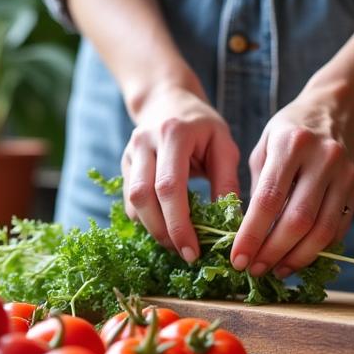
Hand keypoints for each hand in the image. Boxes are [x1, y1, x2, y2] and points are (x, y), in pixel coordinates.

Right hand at [121, 83, 241, 261]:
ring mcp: (129, 152)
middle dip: (163, 231)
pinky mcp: (123, 164)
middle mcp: (144, 142)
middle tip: (185, 253)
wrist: (167, 100)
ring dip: (153, 229)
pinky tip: (165, 227)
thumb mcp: (223, 145)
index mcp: (173, 134)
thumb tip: (230, 225)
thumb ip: (226, 182)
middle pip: (144, 197)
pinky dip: (146, 220)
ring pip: (132, 201)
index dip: (179, 224)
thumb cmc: (202, 126)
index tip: (193, 251)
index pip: (170, 187)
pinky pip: (129, 200)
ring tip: (176, 243)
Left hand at [230, 79, 353, 277]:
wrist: (341, 107)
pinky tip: (297, 258)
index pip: (269, 199)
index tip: (238, 258)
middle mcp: (323, 159)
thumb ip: (256, 184)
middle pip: (298, 220)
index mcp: (292, 144)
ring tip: (275, 271)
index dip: (252, 234)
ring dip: (296, 258)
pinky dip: (318, 250)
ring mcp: (345, 175)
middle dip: (273, 252)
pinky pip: (339, 229)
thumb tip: (245, 230)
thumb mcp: (266, 144)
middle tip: (254, 270)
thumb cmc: (293, 128)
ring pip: (322, 230)